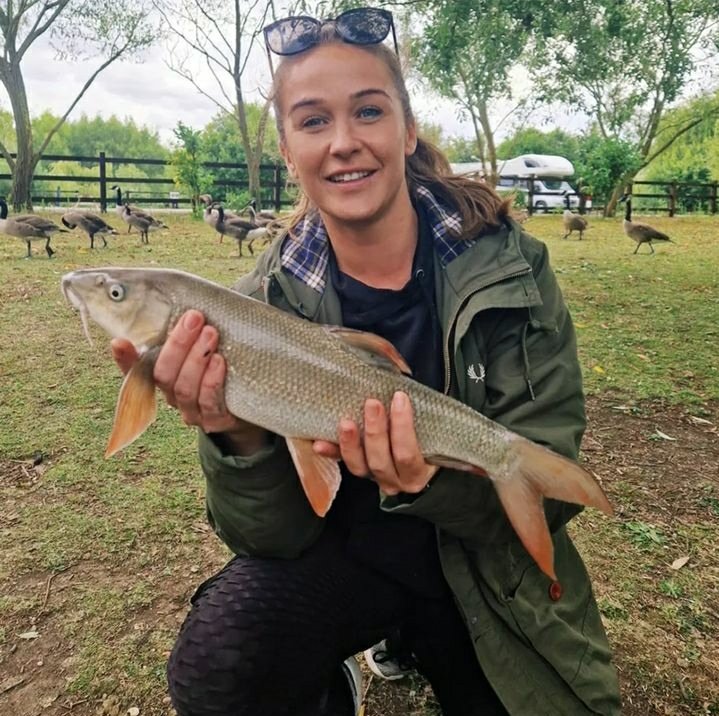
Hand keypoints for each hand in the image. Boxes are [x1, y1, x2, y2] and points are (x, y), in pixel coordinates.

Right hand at [111, 310, 268, 453]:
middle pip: (163, 373)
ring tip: (210, 334)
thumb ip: (195, 331)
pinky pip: (209, 402)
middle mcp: (172, 396)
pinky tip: (219, 361)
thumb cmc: (227, 366)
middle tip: (194, 318)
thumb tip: (192, 301)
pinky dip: (212, 380)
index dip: (125, 359)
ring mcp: (192, 411)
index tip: (119, 342)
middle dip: (177, 344)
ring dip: (196, 358)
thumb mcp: (209, 347)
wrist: (255, 404)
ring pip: (184, 387)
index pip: (136, 370)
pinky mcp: (215, 421)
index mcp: (165, 377)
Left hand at [313, 391, 437, 495]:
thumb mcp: (430, 429)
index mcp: (417, 472)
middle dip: (375, 431)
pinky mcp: (358, 470)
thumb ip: (419, 414)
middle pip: (381, 461)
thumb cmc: (427, 438)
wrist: (421, 460)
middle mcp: (395, 480)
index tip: (400, 398)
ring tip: (346, 422)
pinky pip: (342, 463)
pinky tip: (319, 443)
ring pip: (359, 466)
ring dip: (350, 443)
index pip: (407, 454)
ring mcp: (374, 478)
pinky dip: (331, 452)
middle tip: (372, 404)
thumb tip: (402, 387)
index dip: (402, 426)